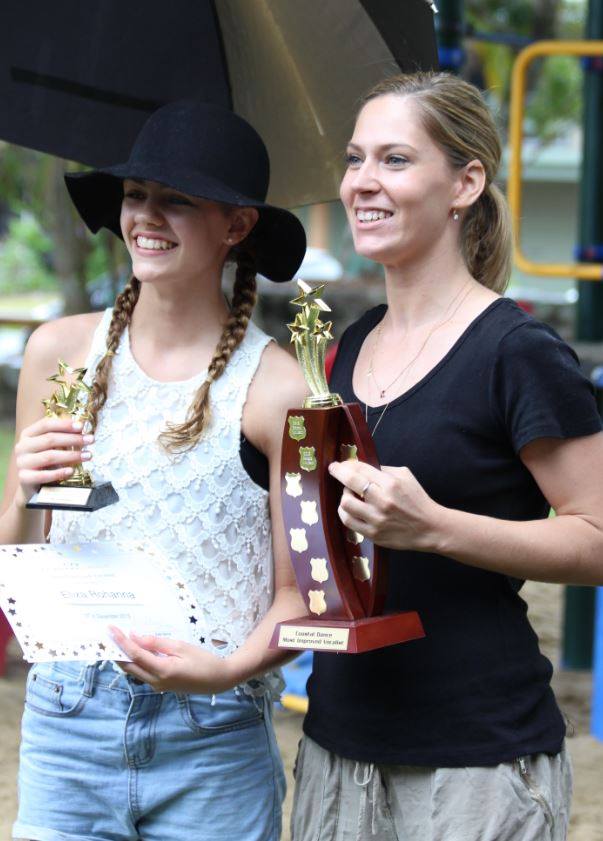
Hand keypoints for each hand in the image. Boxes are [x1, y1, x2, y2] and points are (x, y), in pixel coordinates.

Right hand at [14, 416, 93, 503]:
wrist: (32, 486)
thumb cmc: (45, 463)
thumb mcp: (51, 447)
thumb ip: (62, 436)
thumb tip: (81, 427)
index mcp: (28, 435)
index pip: (45, 424)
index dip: (64, 424)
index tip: (81, 426)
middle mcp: (22, 447)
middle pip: (49, 439)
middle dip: (73, 439)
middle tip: (90, 440)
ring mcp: (22, 463)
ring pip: (49, 456)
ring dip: (71, 455)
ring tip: (88, 455)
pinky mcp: (24, 478)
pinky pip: (44, 475)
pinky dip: (59, 473)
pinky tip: (72, 471)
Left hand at [109, 626, 235, 693]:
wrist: (218, 680)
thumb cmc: (203, 660)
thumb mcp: (181, 646)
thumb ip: (157, 643)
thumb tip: (136, 638)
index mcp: (161, 670)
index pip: (135, 654)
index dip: (121, 641)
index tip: (111, 629)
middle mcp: (156, 682)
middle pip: (129, 667)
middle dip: (116, 652)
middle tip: (108, 636)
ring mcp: (158, 686)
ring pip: (134, 672)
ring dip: (125, 658)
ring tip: (118, 641)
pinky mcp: (162, 686)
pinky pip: (143, 674)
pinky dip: (137, 662)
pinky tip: (137, 651)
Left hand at [329, 460, 440, 551]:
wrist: (430, 528)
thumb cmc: (417, 500)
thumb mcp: (405, 476)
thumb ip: (383, 470)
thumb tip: (361, 466)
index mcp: (391, 484)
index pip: (361, 469)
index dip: (347, 464)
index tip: (341, 464)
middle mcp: (382, 501)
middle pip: (350, 483)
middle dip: (338, 472)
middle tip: (334, 469)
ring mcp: (376, 519)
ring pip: (346, 503)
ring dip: (344, 495)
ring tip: (349, 493)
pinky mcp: (373, 534)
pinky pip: (348, 521)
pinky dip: (344, 512)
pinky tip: (349, 508)